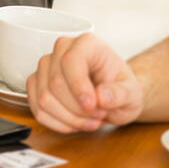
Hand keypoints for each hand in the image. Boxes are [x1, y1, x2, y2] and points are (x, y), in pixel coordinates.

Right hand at [27, 32, 143, 132]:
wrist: (111, 95)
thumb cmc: (120, 88)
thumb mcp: (132, 93)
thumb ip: (121, 94)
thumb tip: (102, 96)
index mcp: (87, 44)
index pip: (70, 61)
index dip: (78, 87)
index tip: (91, 105)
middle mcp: (63, 49)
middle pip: (55, 83)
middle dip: (77, 109)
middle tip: (98, 115)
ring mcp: (46, 66)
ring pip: (44, 99)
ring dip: (68, 119)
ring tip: (89, 120)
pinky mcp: (36, 84)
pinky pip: (38, 110)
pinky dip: (58, 123)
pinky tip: (74, 122)